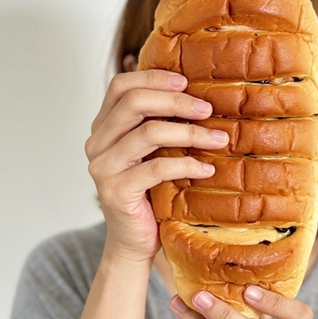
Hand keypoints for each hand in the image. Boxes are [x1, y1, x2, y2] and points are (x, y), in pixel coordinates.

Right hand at [85, 70, 226, 263]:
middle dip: (177, 101)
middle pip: (134, 103)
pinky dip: (187, 164)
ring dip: (190, 133)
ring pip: (148, 133)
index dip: (154, 78)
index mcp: (104, 127)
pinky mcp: (116, 191)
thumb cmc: (152, 192)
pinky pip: (156, 168)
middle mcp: (98, 143)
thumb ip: (162, 125)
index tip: (187, 80)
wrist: (136, 241)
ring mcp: (103, 167)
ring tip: (219, 139)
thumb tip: (203, 96)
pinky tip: (207, 169)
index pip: (120, 86)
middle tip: (209, 109)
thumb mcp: (155, 152)